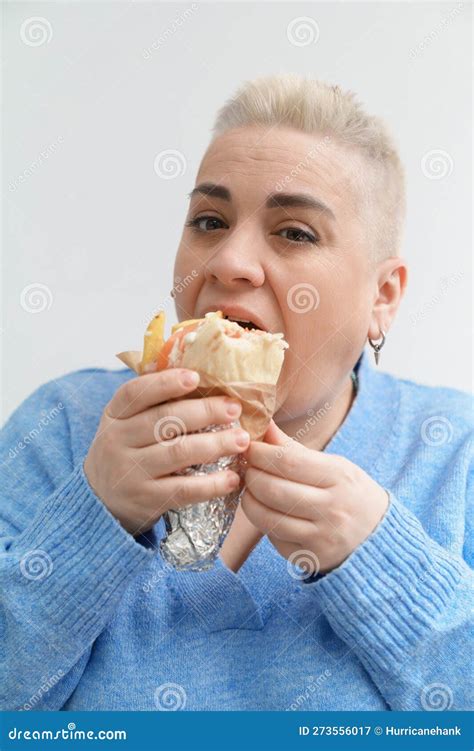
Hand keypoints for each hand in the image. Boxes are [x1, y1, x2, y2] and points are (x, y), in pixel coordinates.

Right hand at [84, 368, 249, 535]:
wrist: (101, 501)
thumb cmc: (128, 450)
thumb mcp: (127, 423)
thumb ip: (154, 404)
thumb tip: (201, 375)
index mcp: (115, 415)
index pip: (136, 392)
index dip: (165, 382)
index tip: (196, 377)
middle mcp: (118, 441)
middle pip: (165, 420)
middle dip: (205, 411)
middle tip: (234, 408)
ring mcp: (130, 472)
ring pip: (178, 453)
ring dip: (215, 444)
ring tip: (242, 439)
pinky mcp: (145, 500)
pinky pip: (182, 490)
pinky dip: (211, 485)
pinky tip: (232, 478)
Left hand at [240, 420, 388, 574]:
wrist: (379, 538)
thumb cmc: (350, 494)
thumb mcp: (334, 466)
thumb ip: (294, 450)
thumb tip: (263, 426)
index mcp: (339, 477)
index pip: (288, 461)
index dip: (261, 453)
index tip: (248, 447)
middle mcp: (332, 508)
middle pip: (274, 489)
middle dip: (251, 475)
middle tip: (245, 468)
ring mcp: (322, 536)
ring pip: (268, 517)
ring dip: (250, 500)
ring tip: (250, 489)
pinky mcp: (311, 558)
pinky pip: (274, 538)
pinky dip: (263, 522)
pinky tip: (265, 511)